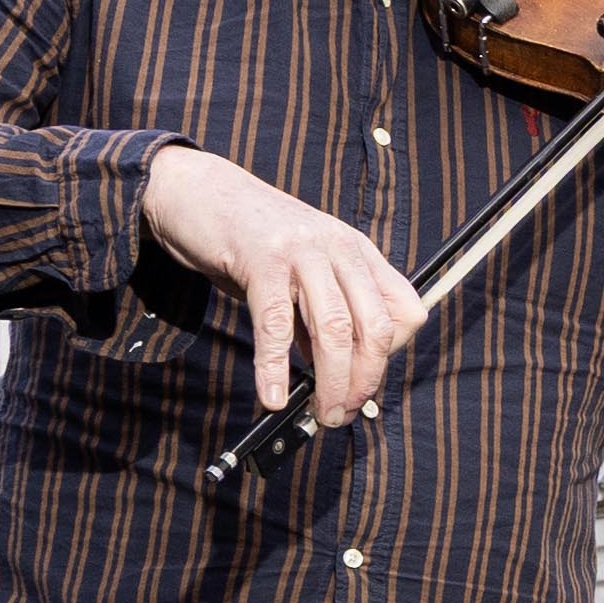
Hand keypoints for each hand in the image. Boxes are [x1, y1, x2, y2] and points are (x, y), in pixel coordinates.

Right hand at [139, 142, 423, 421]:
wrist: (198, 189)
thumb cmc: (249, 240)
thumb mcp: (301, 273)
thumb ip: (319, 316)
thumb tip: (333, 377)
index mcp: (357, 251)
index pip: (405, 310)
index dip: (392, 354)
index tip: (364, 378)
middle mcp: (339, 247)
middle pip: (376, 327)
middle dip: (364, 381)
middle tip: (343, 412)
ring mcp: (302, 250)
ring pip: (333, 329)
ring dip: (331, 382)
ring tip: (320, 413)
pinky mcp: (261, 259)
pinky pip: (275, 323)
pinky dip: (274, 368)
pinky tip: (272, 396)